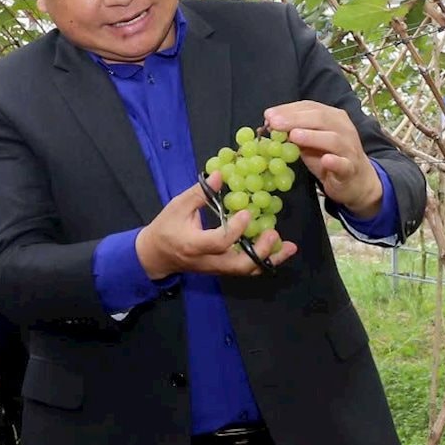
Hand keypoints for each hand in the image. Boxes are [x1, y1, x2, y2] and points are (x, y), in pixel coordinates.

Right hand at [135, 179, 295, 279]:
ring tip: (288, 247)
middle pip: (239, 265)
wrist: (156, 256)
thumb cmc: (166, 228)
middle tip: (274, 233)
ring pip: (246, 271)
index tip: (247, 212)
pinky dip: (265, 261)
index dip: (236, 229)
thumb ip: (199, 193)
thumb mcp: (177, 206)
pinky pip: (246, 269)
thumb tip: (221, 173)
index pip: (219, 242)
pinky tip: (279, 250)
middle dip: (260, 251)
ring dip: (270, 259)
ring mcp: (217, 268)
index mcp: (194, 244)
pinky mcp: (222, 269)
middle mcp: (209, 261)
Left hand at [263, 100, 382, 216]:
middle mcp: (343, 128)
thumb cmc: (328, 156)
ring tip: (293, 136)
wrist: (355, 180)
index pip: (310, 107)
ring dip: (312, 136)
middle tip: (275, 123)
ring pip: (333, 139)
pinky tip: (326, 160)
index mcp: (333, 117)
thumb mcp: (310, 142)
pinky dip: (335, 161)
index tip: (268, 115)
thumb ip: (294, 132)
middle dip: (295, 119)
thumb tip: (270, 123)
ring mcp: (349, 148)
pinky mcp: (351, 169)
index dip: (289, 110)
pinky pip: (344, 164)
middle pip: (320, 118)